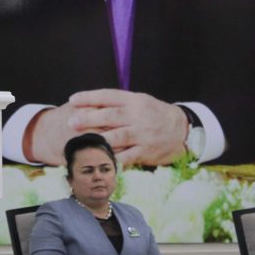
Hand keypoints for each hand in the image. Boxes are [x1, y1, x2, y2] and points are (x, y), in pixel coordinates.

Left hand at [68, 90, 188, 165]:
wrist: (183, 130)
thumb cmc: (154, 114)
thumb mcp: (140, 101)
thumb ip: (118, 103)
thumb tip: (89, 105)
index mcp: (135, 101)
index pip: (109, 96)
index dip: (90, 97)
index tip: (73, 99)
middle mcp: (138, 116)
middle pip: (111, 116)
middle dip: (89, 119)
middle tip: (71, 122)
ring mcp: (142, 134)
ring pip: (117, 137)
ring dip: (98, 139)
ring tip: (81, 141)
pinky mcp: (146, 151)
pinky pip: (126, 157)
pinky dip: (112, 158)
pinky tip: (99, 159)